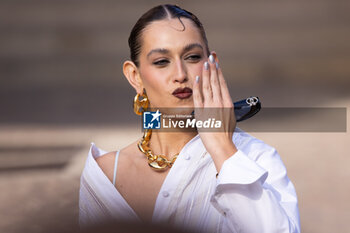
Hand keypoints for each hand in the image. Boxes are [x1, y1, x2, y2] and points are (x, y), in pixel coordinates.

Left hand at [192, 52, 237, 171]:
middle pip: (217, 81)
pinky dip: (199, 87)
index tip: (217, 62)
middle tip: (212, 56)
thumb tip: (222, 100)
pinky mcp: (202, 112)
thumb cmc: (225, 134)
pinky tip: (198, 77)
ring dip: (207, 73)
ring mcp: (211, 107)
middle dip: (214, 67)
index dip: (219, 72)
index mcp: (227, 103)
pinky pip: (200, 97)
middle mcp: (220, 103)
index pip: (223, 83)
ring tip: (206, 62)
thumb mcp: (229, 118)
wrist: (221, 145)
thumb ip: (225, 108)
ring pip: (209, 86)